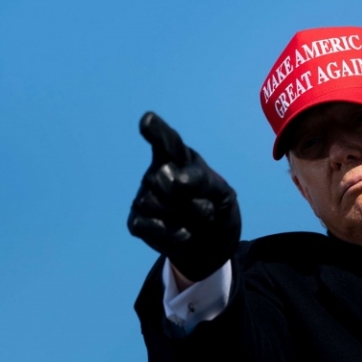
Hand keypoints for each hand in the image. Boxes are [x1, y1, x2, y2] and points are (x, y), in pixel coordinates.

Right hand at [127, 112, 240, 281]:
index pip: (167, 141)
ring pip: (154, 202)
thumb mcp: (224, 194)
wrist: (212, 241)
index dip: (157, 130)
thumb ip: (205, 181)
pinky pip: (148, 225)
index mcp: (180, 158)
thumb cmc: (217, 207)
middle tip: (207, 207)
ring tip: (196, 219)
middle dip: (187, 196)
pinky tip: (185, 232)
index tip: (147, 120)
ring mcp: (144, 195)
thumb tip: (176, 180)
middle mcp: (157, 171)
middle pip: (162, 177)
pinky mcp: (137, 220)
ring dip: (182, 215)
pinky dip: (170, 232)